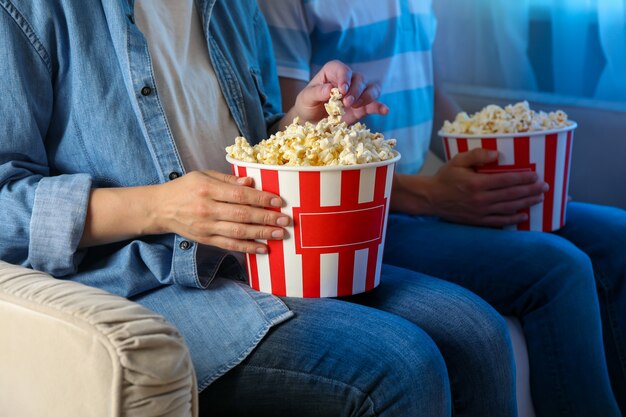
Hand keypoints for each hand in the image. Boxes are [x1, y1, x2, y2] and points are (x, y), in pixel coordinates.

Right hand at [154, 171, 289, 253]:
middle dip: (266, 218)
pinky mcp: (205, 240)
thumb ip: (228, 179)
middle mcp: (207, 209)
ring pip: (238, 232)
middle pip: (242, 215)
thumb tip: (251, 182)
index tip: (278, 201)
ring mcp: (206, 227)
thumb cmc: (185, 188)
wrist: (160, 208)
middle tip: (285, 221)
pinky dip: (247, 248)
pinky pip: (229, 245)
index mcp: (207, 189)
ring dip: (261, 234)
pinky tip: (263, 249)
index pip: (239, 195)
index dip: (261, 198)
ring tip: (279, 234)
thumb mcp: (203, 175)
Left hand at [289, 60, 388, 123]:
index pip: (342, 68)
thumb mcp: (306, 98)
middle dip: (355, 90)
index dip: (344, 76)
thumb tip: (330, 89)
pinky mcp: (362, 107)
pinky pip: (374, 104)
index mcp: (332, 72)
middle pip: (359, 78)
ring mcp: (357, 93)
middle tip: (347, 103)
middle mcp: (347, 80)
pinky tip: (385, 110)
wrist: (311, 121)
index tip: (342, 89)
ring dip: (367, 96)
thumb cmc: (307, 105)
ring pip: (370, 88)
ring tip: (356, 106)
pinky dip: (379, 107)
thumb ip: (317, 92)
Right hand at [393, 149, 547, 226]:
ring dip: (526, 203)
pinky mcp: (477, 220)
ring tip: (539, 198)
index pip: (506, 180)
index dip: (523, 178)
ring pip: (509, 208)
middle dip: (531, 190)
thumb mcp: (458, 160)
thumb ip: (477, 155)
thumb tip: (497, 153)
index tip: (536, 175)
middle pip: (511, 195)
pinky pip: (499, 221)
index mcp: (476, 183)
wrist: (430, 198)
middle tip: (545, 186)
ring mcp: (480, 212)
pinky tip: (523, 215)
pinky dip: (513, 219)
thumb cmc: (445, 177)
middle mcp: (480, 199)